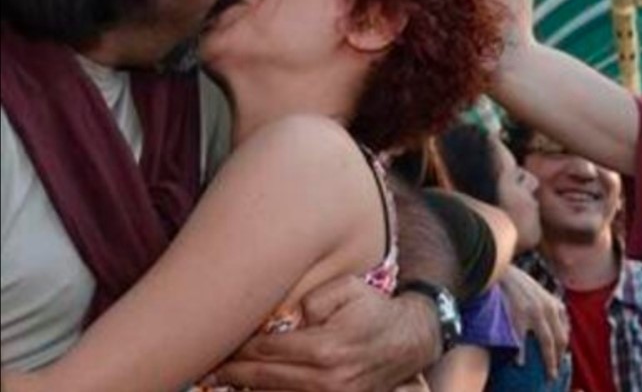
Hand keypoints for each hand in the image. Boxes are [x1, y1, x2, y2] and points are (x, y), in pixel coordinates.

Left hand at [205, 275, 439, 391]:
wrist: (408, 340)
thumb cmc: (373, 309)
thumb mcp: (348, 289)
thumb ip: (312, 298)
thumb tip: (282, 315)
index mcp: (324, 349)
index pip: (266, 352)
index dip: (237, 350)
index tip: (214, 345)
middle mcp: (325, 381)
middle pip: (263, 380)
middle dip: (231, 373)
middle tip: (204, 367)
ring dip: (244, 388)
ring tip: (219, 379)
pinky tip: (249, 386)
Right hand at [499, 265, 568, 378]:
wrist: (502, 271)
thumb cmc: (519, 284)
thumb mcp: (541, 293)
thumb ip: (552, 307)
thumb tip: (563, 327)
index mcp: (553, 303)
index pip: (563, 333)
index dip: (563, 350)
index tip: (560, 361)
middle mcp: (547, 308)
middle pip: (559, 340)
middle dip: (558, 359)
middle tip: (553, 374)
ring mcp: (534, 312)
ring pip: (547, 343)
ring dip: (549, 361)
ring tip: (547, 373)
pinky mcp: (518, 315)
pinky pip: (522, 340)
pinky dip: (522, 353)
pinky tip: (520, 362)